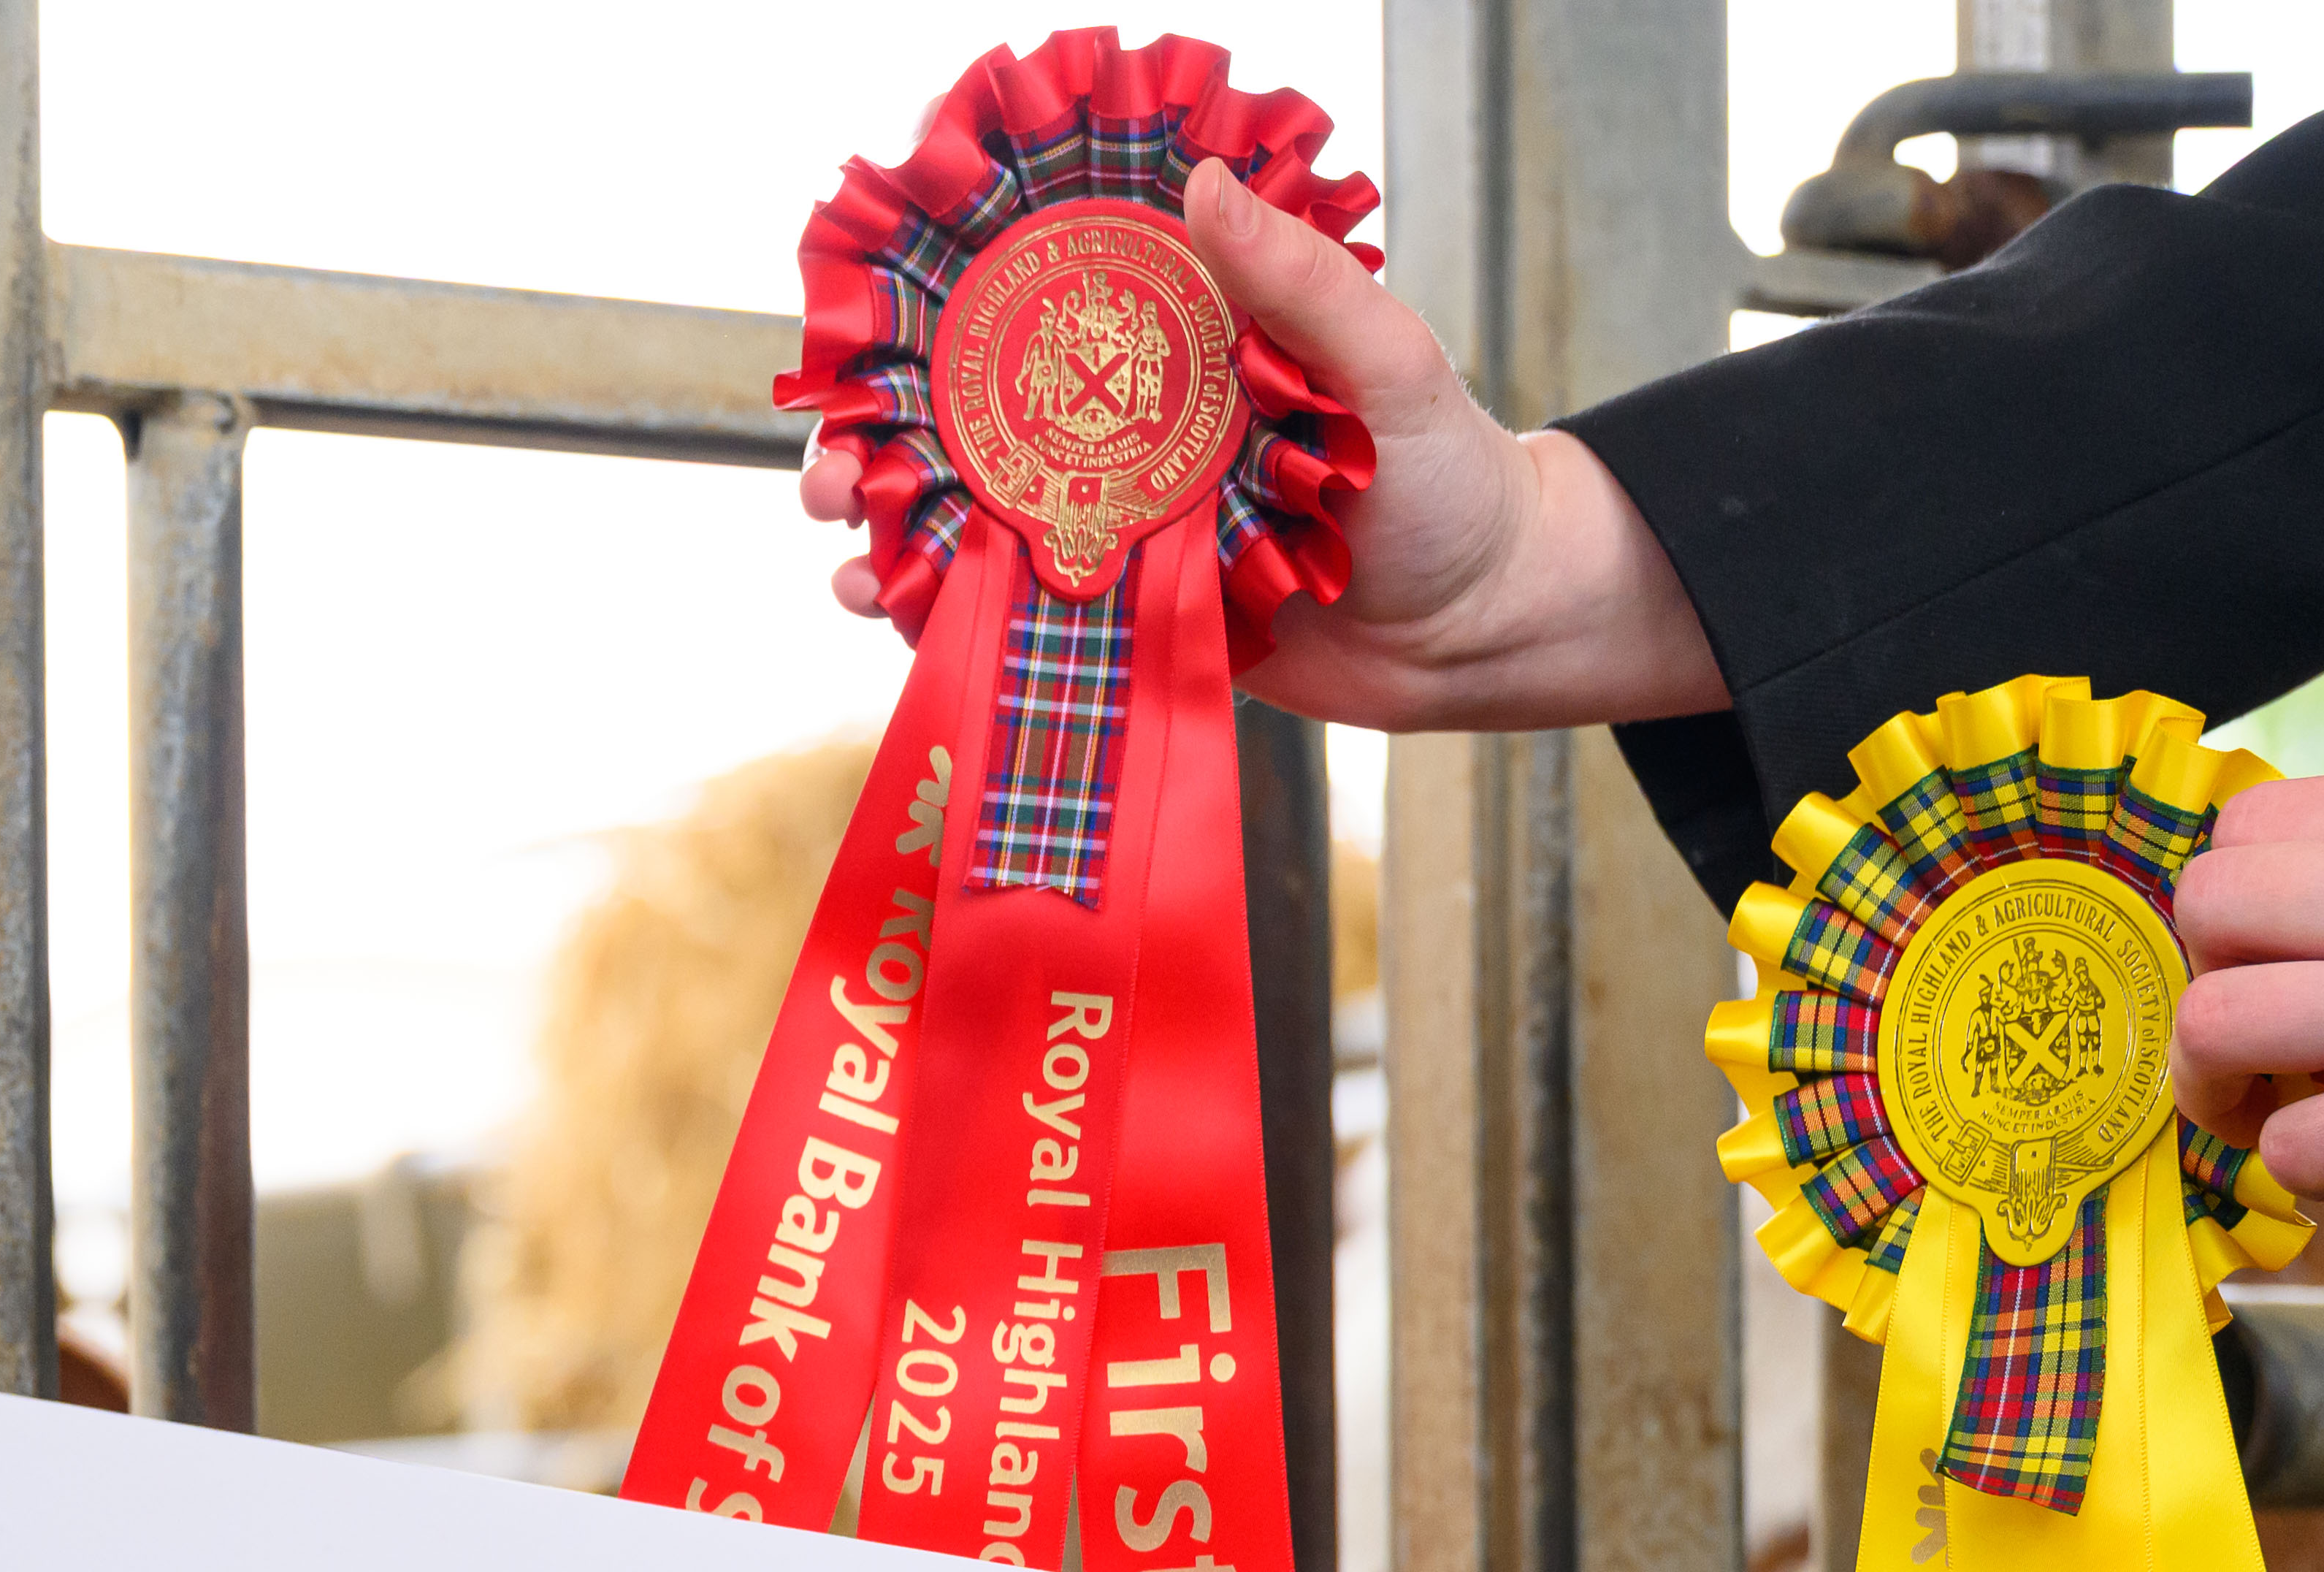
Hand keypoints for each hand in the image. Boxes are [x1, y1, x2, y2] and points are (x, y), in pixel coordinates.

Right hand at [795, 159, 1726, 732]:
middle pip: (981, 433)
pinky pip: (1027, 627)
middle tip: (834, 466)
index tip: (874, 320)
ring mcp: (1126, 538)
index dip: (949, 318)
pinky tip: (899, 624)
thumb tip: (1204, 187)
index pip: (1043, 319)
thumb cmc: (1450, 482)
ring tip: (849, 554)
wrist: (1490, 631)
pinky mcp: (1136, 630)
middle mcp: (1135, 443)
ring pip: (983, 532)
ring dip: (899, 542)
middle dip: (887, 446)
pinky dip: (952, 628)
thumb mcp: (1388, 365)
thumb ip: (1298, 286)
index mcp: (1180, 360)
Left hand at [2166, 773, 2323, 1302]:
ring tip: (2279, 1115)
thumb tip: (2249, 936)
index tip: (2270, 968)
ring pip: (2213, 1018)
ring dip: (2218, 1089)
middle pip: (2210, 901)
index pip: (2257, 821)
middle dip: (2203, 987)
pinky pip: (2285, 1143)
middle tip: (2254, 1051)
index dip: (2232, 911)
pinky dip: (2303, 1175)